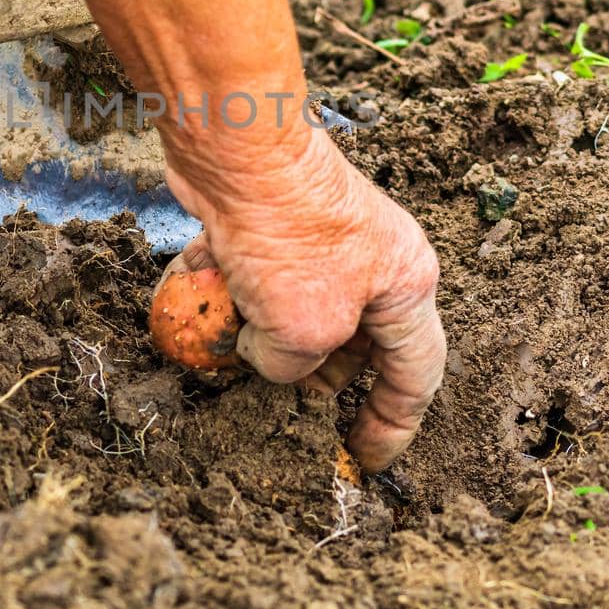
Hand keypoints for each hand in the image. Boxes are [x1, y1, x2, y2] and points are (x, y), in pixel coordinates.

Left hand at [164, 125, 444, 472]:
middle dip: (314, 377)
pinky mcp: (273, 226)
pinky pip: (253, 279)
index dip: (392, 424)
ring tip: (227, 353)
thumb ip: (294, 368)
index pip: (415, 373)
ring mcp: (322, 241)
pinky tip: (194, 302)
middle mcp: (374, 262)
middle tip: (288, 408)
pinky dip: (226, 295)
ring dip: (258, 335)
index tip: (365, 458)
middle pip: (353, 342)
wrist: (238, 149)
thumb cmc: (289, 233)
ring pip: (294, 310)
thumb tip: (268, 361)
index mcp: (407, 287)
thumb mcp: (304, 331)